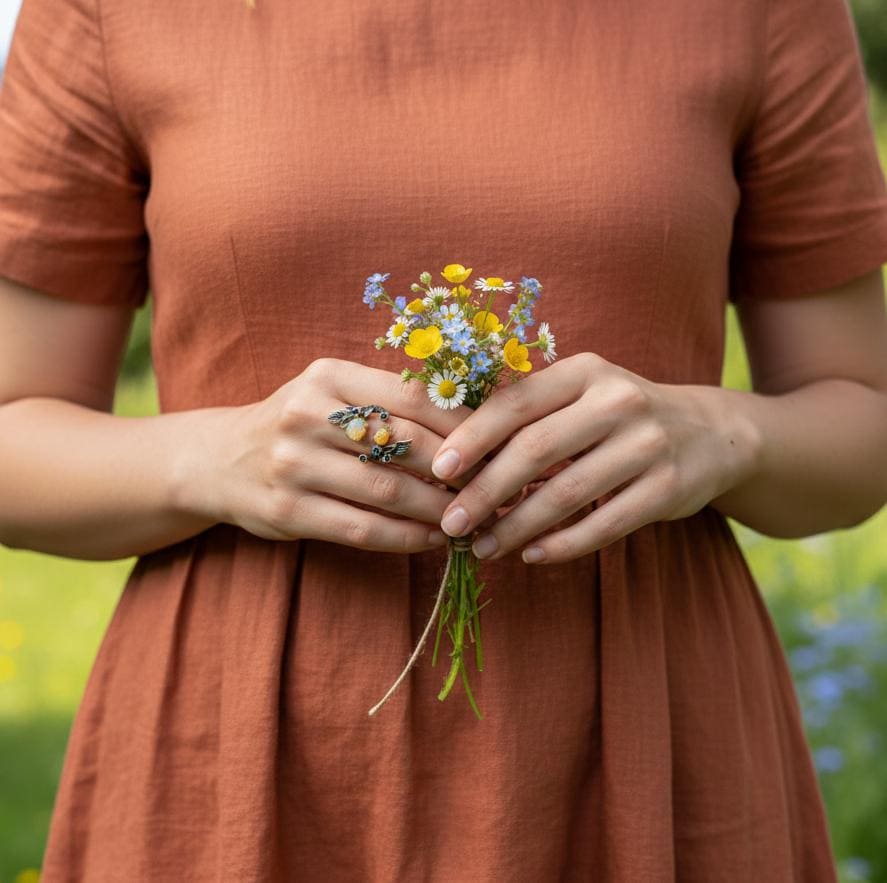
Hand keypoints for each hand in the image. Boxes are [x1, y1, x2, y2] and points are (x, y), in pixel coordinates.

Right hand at [191, 357, 483, 551]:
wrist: (219, 459)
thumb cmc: (297, 424)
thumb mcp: (332, 394)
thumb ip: (388, 400)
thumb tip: (473, 422)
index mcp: (329, 377)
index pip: (413, 396)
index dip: (463, 424)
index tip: (497, 444)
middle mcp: (308, 414)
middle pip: (405, 443)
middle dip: (458, 471)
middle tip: (494, 488)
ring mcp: (294, 463)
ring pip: (388, 490)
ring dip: (438, 509)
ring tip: (470, 518)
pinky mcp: (287, 510)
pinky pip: (362, 528)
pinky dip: (406, 537)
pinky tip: (431, 539)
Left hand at [429, 351, 752, 562]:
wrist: (709, 432)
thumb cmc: (618, 415)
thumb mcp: (581, 395)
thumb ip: (530, 415)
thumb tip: (455, 459)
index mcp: (585, 371)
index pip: (517, 402)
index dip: (473, 437)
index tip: (438, 470)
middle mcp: (618, 401)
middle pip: (536, 449)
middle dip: (485, 491)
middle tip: (450, 523)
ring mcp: (648, 444)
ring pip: (567, 493)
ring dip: (517, 526)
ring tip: (483, 547)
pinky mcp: (668, 489)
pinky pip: (604, 524)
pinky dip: (563, 544)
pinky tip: (531, 555)